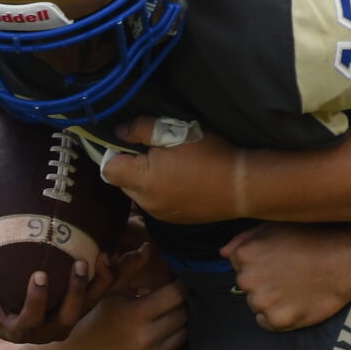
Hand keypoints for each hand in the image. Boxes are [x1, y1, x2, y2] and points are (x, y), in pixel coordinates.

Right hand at [0, 246, 113, 343]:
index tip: (41, 275)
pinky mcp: (76, 310)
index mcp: (16, 330)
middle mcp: (43, 332)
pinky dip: (103, 280)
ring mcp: (61, 322)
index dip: (37, 302)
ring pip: (85, 310)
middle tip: (79, 264)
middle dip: (76, 294)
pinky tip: (106, 255)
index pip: (29, 322)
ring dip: (96, 287)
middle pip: (65, 321)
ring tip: (100, 259)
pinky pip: (94, 298)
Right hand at [63, 259, 187, 349]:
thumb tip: (148, 247)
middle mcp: (148, 337)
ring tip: (161, 316)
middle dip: (178, 304)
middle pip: (184, 313)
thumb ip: (130, 269)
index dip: (179, 285)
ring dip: (176, 322)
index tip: (173, 283)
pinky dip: (168, 340)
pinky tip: (154, 335)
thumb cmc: (94, 320)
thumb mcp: (109, 292)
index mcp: (137, 314)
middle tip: (167, 299)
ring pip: (183, 332)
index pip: (177, 294)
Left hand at [100, 116, 236, 224]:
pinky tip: (180, 179)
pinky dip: (158, 191)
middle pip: (121, 182)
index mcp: (143, 180)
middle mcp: (145, 202)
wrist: (242, 186)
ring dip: (144, 179)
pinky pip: (154, 203)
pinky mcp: (172, 219)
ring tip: (170, 165)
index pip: (108, 168)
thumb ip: (141, 129)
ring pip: (138, 193)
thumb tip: (120, 133)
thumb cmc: (209, 155)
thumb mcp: (175, 132)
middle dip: (130, 165)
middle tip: (154, 150)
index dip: (113, 152)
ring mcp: (159, 214)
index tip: (131, 142)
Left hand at [216, 224, 350, 332]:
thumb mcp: (276, 227)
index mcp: (244, 255)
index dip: (261, 262)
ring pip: (256, 305)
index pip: (238, 265)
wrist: (347, 262)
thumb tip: (222, 253)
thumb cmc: (314, 239)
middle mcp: (247, 279)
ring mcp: (262, 301)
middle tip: (291, 274)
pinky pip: (267, 323)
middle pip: (246, 286)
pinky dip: (280, 317)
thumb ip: (244, 239)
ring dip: (271, 300)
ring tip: (297, 287)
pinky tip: (298, 302)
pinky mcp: (278, 321)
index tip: (281, 260)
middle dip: (263, 282)